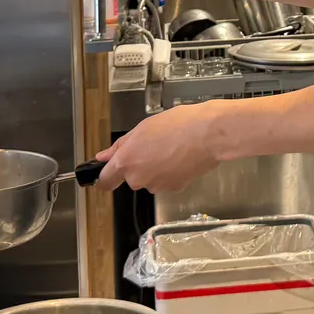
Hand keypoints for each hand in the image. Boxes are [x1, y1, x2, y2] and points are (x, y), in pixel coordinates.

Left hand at [96, 103, 221, 192]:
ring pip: (150, 179)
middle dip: (138, 164)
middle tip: (152, 145)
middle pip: (131, 177)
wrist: (209, 135)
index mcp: (126, 162)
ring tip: (170, 147)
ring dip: (155, 167)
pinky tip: (180, 156)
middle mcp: (139, 179)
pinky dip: (170, 172)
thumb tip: (103, 157)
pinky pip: (166, 181)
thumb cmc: (178, 125)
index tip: (107, 171)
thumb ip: (120, 146)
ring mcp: (157, 186)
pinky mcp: (174, 189)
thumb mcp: (143, 128)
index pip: (105, 181)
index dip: (104, 176)